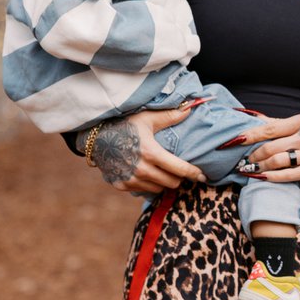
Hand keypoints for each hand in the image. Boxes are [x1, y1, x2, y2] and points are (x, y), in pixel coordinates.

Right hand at [89, 103, 206, 193]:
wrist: (95, 136)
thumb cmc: (124, 124)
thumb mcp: (147, 118)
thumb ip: (170, 116)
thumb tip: (191, 108)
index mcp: (151, 153)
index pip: (180, 169)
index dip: (195, 174)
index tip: (203, 176)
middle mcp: (142, 170)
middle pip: (172, 182)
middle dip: (179, 177)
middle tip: (180, 170)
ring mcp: (131, 180)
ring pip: (159, 189)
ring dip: (164, 182)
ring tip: (164, 171)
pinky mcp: (122, 185)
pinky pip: (144, 191)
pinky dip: (149, 185)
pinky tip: (148, 174)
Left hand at [236, 113, 299, 182]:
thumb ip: (277, 123)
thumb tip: (252, 119)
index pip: (268, 129)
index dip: (249, 135)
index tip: (233, 141)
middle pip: (270, 147)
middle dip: (253, 155)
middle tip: (243, 160)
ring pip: (277, 162)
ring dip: (259, 167)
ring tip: (250, 169)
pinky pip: (287, 175)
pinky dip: (270, 177)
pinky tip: (261, 177)